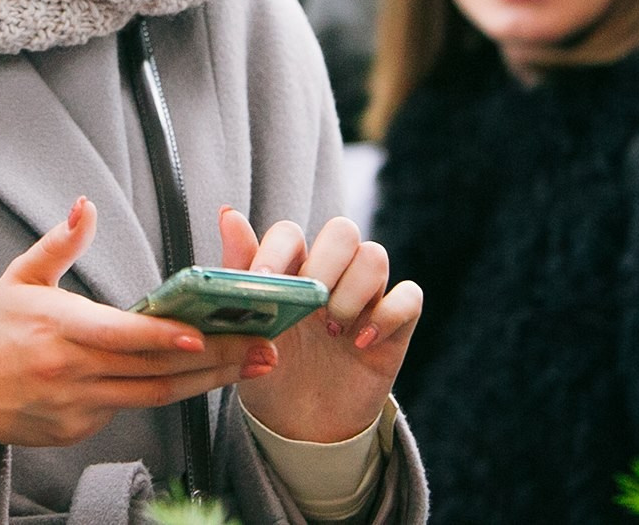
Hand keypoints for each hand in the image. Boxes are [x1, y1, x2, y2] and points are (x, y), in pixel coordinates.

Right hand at [0, 197, 275, 450]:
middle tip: (260, 347)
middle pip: (152, 369)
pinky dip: (167, 393)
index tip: (201, 332)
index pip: (119, 335)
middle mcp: (69, 372)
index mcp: (57, 328)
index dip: (162, 336)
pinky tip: (203, 378)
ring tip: (251, 365)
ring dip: (207, 382)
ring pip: (153, 396)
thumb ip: (60, 242)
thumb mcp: (20, 276)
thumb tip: (86, 205)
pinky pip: (130, 409)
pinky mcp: (78, 430)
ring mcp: (75, 406)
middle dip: (213, 359)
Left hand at [220, 208, 421, 444]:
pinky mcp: (395, 325)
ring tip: (331, 330)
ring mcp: (365, 297)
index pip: (291, 232)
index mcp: (291, 269)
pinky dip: (388, 315)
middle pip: (342, 231)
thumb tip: (228, 212)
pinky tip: (361, 343)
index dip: (278, 249)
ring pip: (375, 256)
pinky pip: (410, 296)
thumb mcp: (247, 328)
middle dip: (325, 263)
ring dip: (353, 291)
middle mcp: (332, 274)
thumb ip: (238, 271)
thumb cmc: (270, 368)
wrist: (301, 426)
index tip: (264, 279)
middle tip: (310, 303)